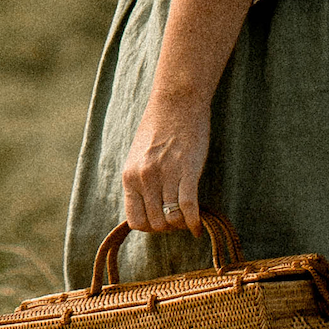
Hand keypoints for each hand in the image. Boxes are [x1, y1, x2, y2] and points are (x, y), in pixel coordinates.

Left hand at [121, 92, 208, 236]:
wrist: (177, 101)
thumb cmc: (159, 126)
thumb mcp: (138, 156)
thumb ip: (139, 180)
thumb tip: (147, 207)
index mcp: (129, 176)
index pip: (135, 221)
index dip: (150, 226)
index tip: (160, 220)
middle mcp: (144, 178)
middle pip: (156, 224)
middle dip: (168, 227)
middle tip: (177, 219)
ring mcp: (166, 175)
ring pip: (172, 220)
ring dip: (182, 224)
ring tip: (188, 219)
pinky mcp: (188, 171)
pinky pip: (188, 207)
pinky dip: (195, 222)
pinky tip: (198, 226)